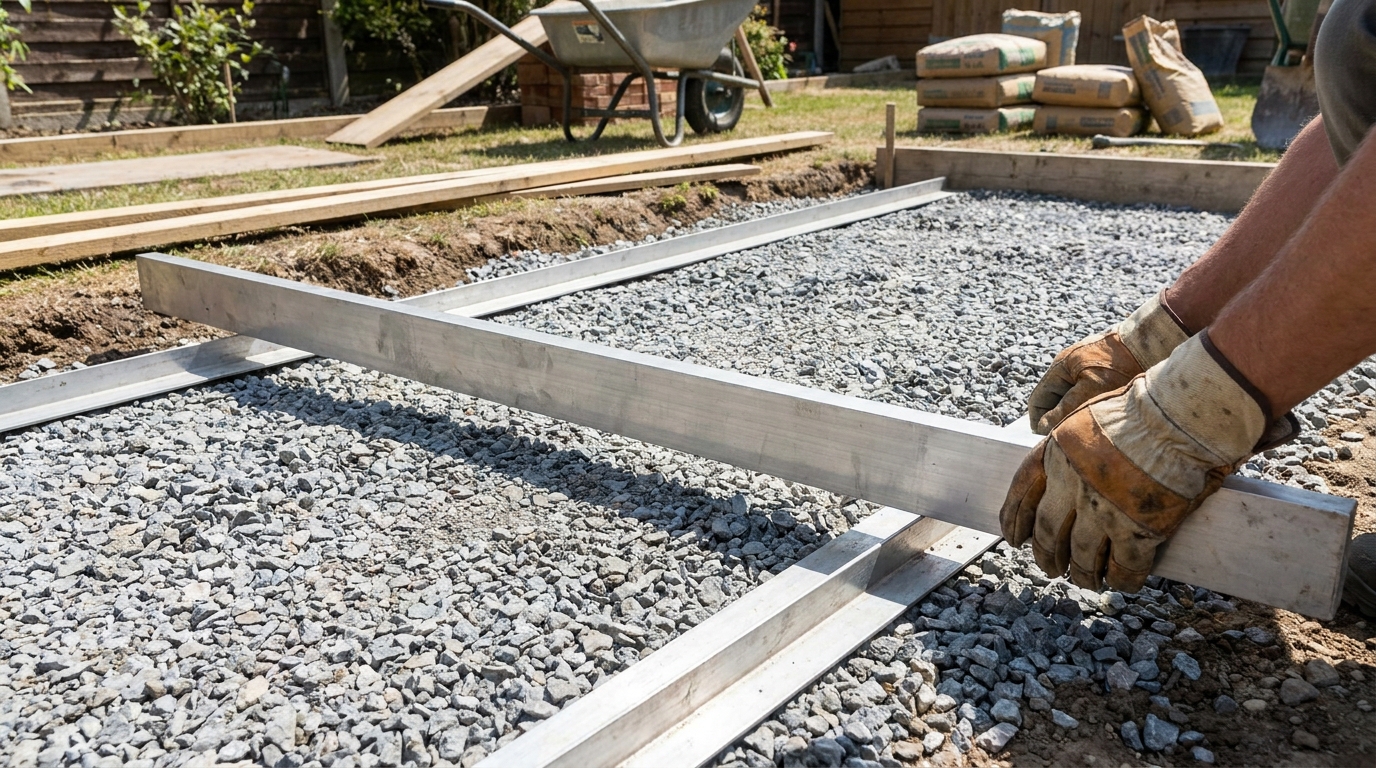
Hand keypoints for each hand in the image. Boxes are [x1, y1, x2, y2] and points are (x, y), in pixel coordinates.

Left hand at [1002, 333, 1290, 591]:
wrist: (1180, 415)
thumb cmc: (1144, 409)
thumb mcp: (1087, 417)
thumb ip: (1071, 447)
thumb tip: (1064, 473)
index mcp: (1055, 453)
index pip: (1022, 492)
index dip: (1014, 519)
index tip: (1013, 537)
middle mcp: (1070, 485)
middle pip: (1047, 532)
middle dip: (1046, 555)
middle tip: (1051, 567)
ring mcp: (1101, 511)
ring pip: (1081, 556)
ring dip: (1082, 573)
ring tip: (1086, 580)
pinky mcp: (1137, 530)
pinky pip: (1123, 567)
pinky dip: (1122, 579)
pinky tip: (1123, 582)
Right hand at [1028, 293, 1189, 434]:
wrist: (1154, 342)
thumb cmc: (1121, 366)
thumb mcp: (1088, 392)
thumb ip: (1063, 412)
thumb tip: (1042, 429)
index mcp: (1060, 367)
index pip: (1038, 402)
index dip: (1040, 424)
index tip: (1052, 443)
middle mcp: (1071, 365)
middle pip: (1055, 401)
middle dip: (1062, 420)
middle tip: (1075, 440)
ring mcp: (1089, 366)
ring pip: (1075, 398)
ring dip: (1080, 414)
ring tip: (1095, 429)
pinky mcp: (1107, 368)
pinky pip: (1092, 393)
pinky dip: (1094, 406)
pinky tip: (1109, 416)